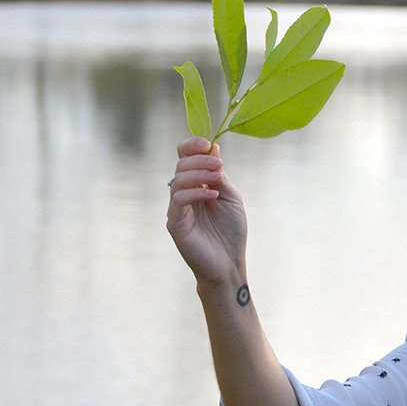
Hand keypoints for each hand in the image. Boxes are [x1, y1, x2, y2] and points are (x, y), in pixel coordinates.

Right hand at [166, 137, 247, 285]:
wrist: (229, 262)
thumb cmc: (231, 231)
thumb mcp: (231, 197)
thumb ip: (220, 176)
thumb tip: (213, 148)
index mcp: (197, 185)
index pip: (185, 157)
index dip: (192, 146)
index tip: (207, 143)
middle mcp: (184, 194)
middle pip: (181, 165)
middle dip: (200, 160)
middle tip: (218, 165)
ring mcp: (177, 208)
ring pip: (178, 180)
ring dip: (199, 174)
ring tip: (217, 177)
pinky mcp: (175, 223)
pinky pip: (178, 200)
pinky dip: (196, 192)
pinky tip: (213, 195)